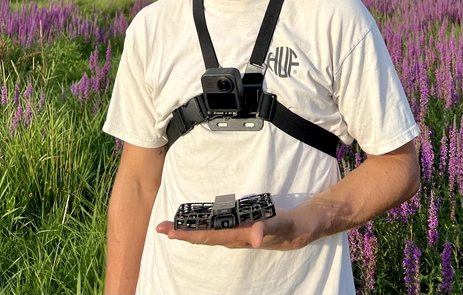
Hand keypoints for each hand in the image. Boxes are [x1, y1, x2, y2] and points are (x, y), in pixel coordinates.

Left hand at [156, 207, 311, 250]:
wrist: (302, 229)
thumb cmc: (290, 226)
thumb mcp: (281, 224)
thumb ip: (269, 227)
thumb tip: (255, 236)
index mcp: (240, 237)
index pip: (209, 237)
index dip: (188, 235)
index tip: (170, 232)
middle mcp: (235, 238)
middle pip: (204, 237)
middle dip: (182, 233)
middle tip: (160, 227)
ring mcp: (238, 234)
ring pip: (209, 234)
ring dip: (191, 231)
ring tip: (173, 227)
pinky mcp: (242, 229)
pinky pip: (218, 229)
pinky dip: (204, 227)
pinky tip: (198, 225)